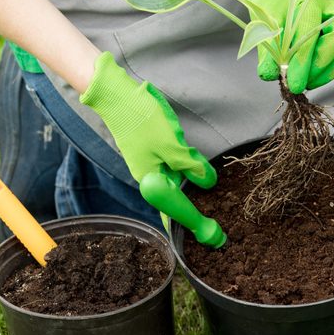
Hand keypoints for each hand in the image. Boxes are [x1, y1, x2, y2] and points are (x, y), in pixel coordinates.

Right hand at [80, 52, 225, 246]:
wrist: (118, 96)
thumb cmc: (142, 120)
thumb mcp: (172, 144)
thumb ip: (191, 166)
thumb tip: (207, 183)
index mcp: (151, 181)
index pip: (179, 209)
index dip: (198, 223)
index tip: (215, 238)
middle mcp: (150, 178)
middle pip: (176, 202)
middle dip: (195, 213)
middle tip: (216, 230)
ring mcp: (151, 166)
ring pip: (176, 185)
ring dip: (191, 193)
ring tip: (208, 204)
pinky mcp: (153, 154)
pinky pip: (173, 170)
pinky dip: (186, 175)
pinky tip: (196, 173)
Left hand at [240, 0, 333, 94]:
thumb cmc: (273, 9)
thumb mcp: (263, 26)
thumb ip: (268, 50)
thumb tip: (271, 74)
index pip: (312, 29)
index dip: (304, 60)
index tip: (294, 84)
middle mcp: (333, 3)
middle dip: (322, 65)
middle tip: (303, 84)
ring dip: (333, 71)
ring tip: (311, 83)